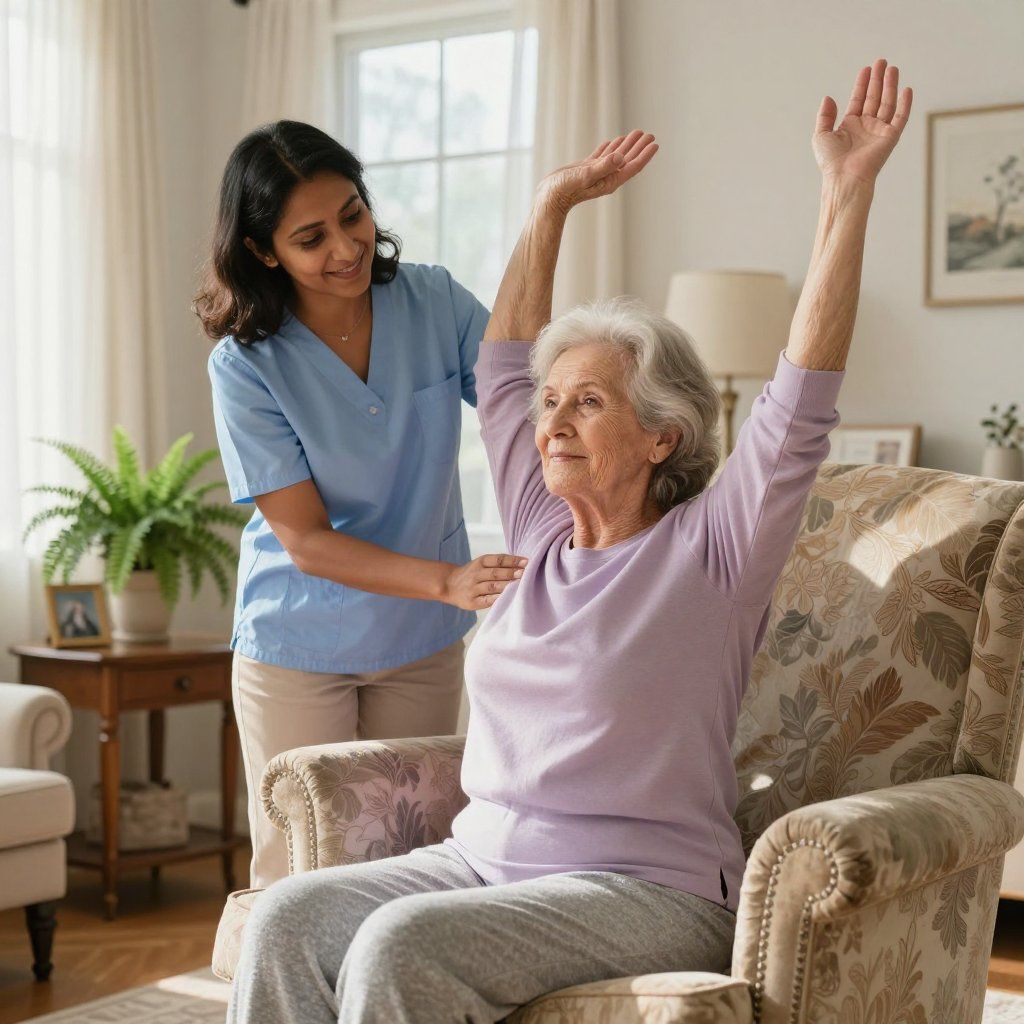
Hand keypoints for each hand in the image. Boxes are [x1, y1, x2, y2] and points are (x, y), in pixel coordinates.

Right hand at [441, 553, 528, 610]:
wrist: (448, 584)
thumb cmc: (472, 574)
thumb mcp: (481, 564)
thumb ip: (498, 564)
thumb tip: (522, 566)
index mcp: (480, 562)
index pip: (498, 559)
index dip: (513, 560)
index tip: (526, 562)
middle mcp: (476, 574)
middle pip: (496, 573)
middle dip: (511, 573)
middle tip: (525, 573)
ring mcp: (473, 588)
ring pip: (492, 586)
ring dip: (506, 586)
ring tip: (520, 585)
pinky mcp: (472, 602)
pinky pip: (486, 600)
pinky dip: (496, 599)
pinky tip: (507, 598)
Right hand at [535, 129, 658, 215]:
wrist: (549, 197)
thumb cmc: (565, 189)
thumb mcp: (586, 175)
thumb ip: (603, 166)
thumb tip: (620, 157)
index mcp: (610, 181)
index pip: (632, 167)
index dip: (645, 155)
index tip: (655, 143)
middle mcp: (606, 177)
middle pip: (627, 160)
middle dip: (639, 147)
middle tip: (649, 134)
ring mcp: (596, 174)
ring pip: (616, 157)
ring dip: (626, 145)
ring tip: (636, 133)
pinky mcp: (585, 170)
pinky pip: (602, 156)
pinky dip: (609, 148)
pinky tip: (613, 141)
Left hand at [813, 59, 911, 187]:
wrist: (844, 178)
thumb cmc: (831, 162)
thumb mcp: (821, 135)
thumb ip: (824, 116)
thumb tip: (828, 97)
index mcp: (851, 126)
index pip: (859, 100)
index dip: (862, 84)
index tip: (866, 68)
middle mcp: (866, 127)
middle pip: (875, 98)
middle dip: (878, 80)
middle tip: (882, 62)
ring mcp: (879, 131)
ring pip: (888, 103)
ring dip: (890, 86)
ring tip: (892, 68)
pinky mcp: (891, 137)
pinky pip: (900, 117)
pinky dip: (905, 104)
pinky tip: (906, 89)